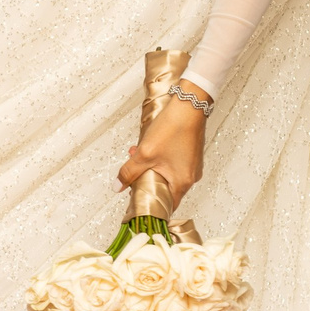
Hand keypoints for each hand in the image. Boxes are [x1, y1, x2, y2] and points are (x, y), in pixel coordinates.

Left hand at [117, 87, 206, 211]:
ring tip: (136, 153)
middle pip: (165, 188)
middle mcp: (191, 177)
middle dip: (145, 180)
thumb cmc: (172, 129)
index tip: (136, 200)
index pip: (165, 205)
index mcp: (182, 183)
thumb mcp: (144, 153)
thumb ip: (129, 172)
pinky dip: (159, 159)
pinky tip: (149, 147)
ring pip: (167, 174)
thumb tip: (117, 186)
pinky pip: (173, 164)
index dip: (149, 203)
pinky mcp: (190, 155)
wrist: (189, 105)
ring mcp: (192, 165)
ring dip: (150, 167)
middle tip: (131, 172)